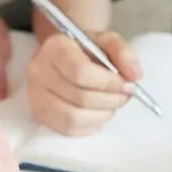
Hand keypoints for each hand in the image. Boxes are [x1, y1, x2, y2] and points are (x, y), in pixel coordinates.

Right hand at [26, 31, 140, 135]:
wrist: (65, 57)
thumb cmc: (87, 49)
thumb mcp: (107, 41)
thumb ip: (124, 53)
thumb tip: (135, 76)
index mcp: (55, 47)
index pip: (80, 71)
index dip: (109, 83)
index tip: (127, 85)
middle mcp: (39, 72)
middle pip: (80, 97)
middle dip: (110, 100)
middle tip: (124, 96)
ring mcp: (36, 96)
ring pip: (73, 118)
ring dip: (102, 115)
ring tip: (112, 105)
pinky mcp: (39, 114)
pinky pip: (68, 130)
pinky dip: (91, 125)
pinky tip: (99, 113)